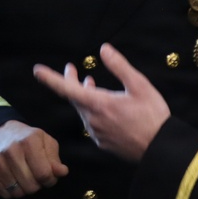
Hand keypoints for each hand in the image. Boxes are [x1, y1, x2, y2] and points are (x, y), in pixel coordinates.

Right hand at [0, 120, 68, 198]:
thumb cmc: (27, 139)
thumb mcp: (45, 142)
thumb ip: (55, 159)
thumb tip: (62, 172)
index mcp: (29, 141)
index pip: (44, 174)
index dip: (50, 180)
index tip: (49, 176)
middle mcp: (12, 151)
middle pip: (31, 186)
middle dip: (37, 185)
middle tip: (36, 176)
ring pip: (18, 192)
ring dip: (24, 189)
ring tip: (25, 177)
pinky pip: (4, 194)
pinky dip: (12, 192)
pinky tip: (14, 180)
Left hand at [33, 43, 170, 161]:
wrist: (160, 150)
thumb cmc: (152, 116)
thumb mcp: (140, 86)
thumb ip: (119, 66)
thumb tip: (104, 49)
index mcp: (99, 104)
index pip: (67, 89)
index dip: (51, 78)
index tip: (37, 70)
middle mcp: (93, 120)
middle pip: (74, 98)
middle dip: (70, 81)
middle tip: (71, 67)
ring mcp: (96, 133)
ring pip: (83, 110)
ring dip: (83, 95)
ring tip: (88, 82)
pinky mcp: (103, 142)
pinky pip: (91, 122)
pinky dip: (91, 109)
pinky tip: (101, 105)